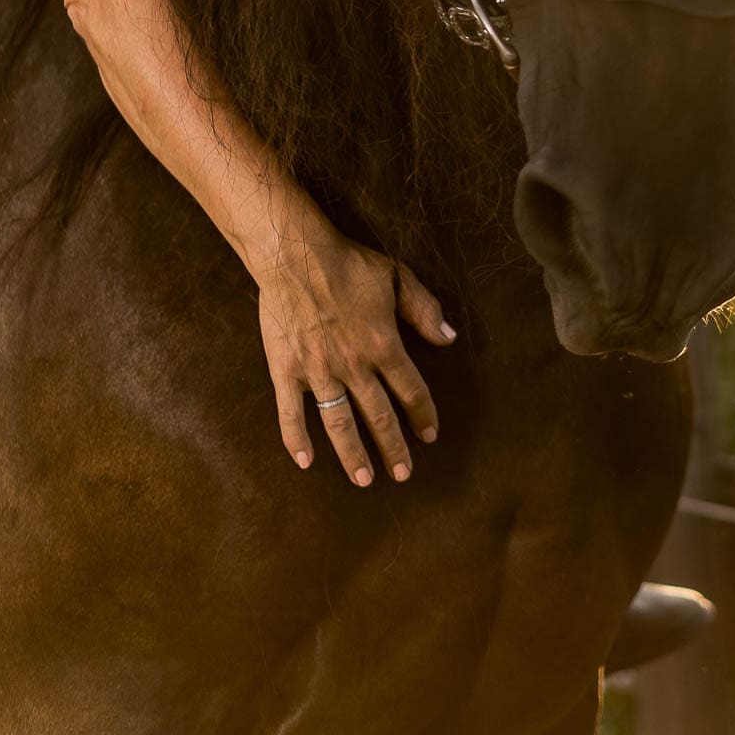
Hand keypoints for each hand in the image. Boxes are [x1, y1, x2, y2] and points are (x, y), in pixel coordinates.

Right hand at [251, 193, 456, 486]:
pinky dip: (296, 440)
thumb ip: (424, 309)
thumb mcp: (396, 276)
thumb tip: (448, 338)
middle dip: (393, 448)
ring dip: (353, 455)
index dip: (423, 415)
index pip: (411, 391)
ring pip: (339, 424)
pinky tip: (306, 462)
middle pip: (379, 417)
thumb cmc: (348, 262)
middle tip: (403, 474)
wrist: (295, 254)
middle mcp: (354, 366)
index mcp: (383, 345)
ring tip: (364, 480)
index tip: (430, 436)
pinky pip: (291, 413)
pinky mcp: (286, 371)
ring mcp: (318, 372)